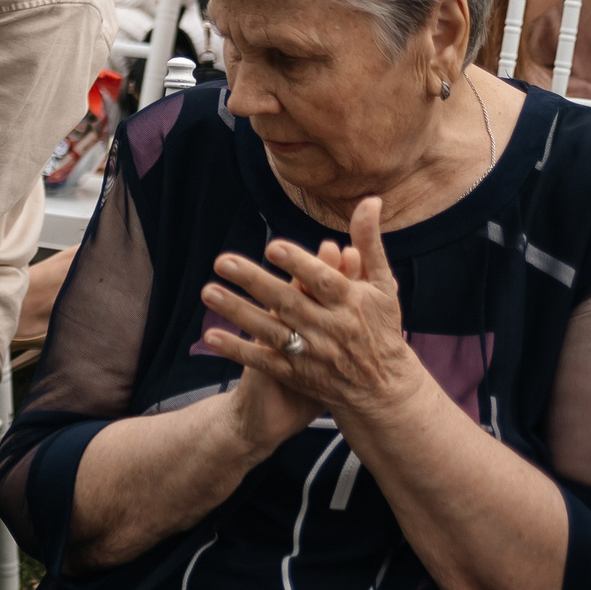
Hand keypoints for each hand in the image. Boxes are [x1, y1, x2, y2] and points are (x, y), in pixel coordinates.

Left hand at [201, 198, 423, 425]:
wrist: (383, 388)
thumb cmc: (380, 326)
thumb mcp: (382, 285)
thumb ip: (369, 243)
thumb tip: (370, 201)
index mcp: (350, 303)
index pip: (323, 281)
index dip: (300, 264)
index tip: (273, 246)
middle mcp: (329, 328)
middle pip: (289, 303)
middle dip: (255, 282)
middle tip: (222, 261)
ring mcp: (311, 353)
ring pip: (271, 331)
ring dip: (238, 312)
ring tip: (207, 292)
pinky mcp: (296, 374)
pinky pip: (263, 361)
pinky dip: (238, 350)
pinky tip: (211, 336)